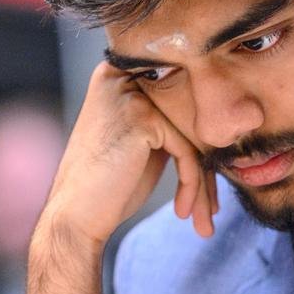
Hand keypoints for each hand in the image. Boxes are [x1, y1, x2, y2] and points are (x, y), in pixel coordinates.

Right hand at [22, 62, 218, 293]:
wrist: (74, 218)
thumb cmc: (106, 186)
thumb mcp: (140, 143)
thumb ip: (169, 121)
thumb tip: (219, 120)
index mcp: (117, 75)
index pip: (178, 101)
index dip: (200, 141)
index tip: (209, 187)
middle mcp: (121, 76)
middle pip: (188, 115)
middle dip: (207, 165)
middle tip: (213, 206)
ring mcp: (130, 93)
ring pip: (192, 135)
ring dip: (203, 183)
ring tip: (204, 218)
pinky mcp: (141, 116)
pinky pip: (187, 150)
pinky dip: (191, 185)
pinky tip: (183, 211)